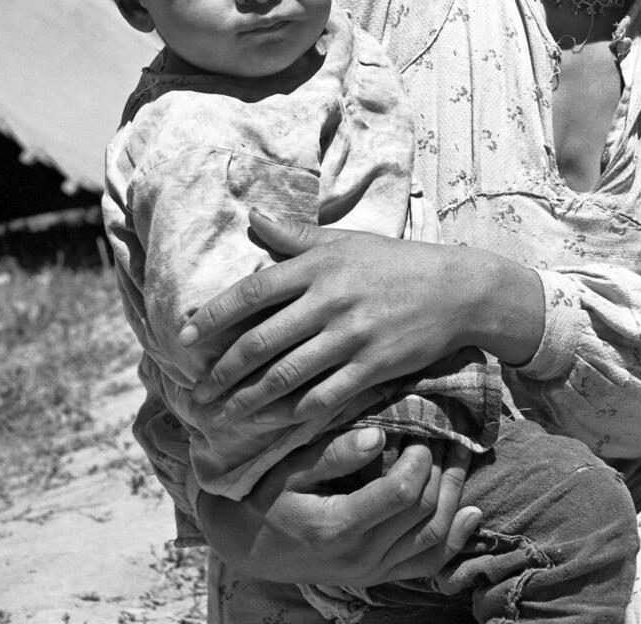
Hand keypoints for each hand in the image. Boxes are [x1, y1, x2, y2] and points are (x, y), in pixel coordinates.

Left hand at [180, 209, 472, 423]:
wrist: (457, 289)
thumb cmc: (395, 263)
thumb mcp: (347, 242)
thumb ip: (297, 235)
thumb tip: (252, 216)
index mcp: (319, 266)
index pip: (252, 291)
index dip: (213, 316)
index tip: (183, 337)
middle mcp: (330, 300)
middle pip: (260, 342)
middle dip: (221, 372)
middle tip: (196, 394)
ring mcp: (351, 336)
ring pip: (285, 376)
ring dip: (246, 401)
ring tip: (222, 416)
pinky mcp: (373, 366)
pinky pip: (323, 396)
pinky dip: (292, 414)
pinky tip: (272, 424)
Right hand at [199, 426, 481, 584]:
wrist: (249, 546)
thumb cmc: (268, 497)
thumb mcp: (291, 469)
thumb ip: (334, 454)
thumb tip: (380, 436)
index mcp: (338, 527)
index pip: (401, 493)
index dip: (420, 458)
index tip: (421, 429)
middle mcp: (360, 557)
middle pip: (423, 512)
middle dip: (443, 468)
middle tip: (448, 433)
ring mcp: (372, 572)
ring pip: (433, 537)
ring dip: (455, 494)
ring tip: (463, 456)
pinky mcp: (378, 576)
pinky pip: (427, 563)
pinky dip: (455, 539)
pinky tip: (471, 512)